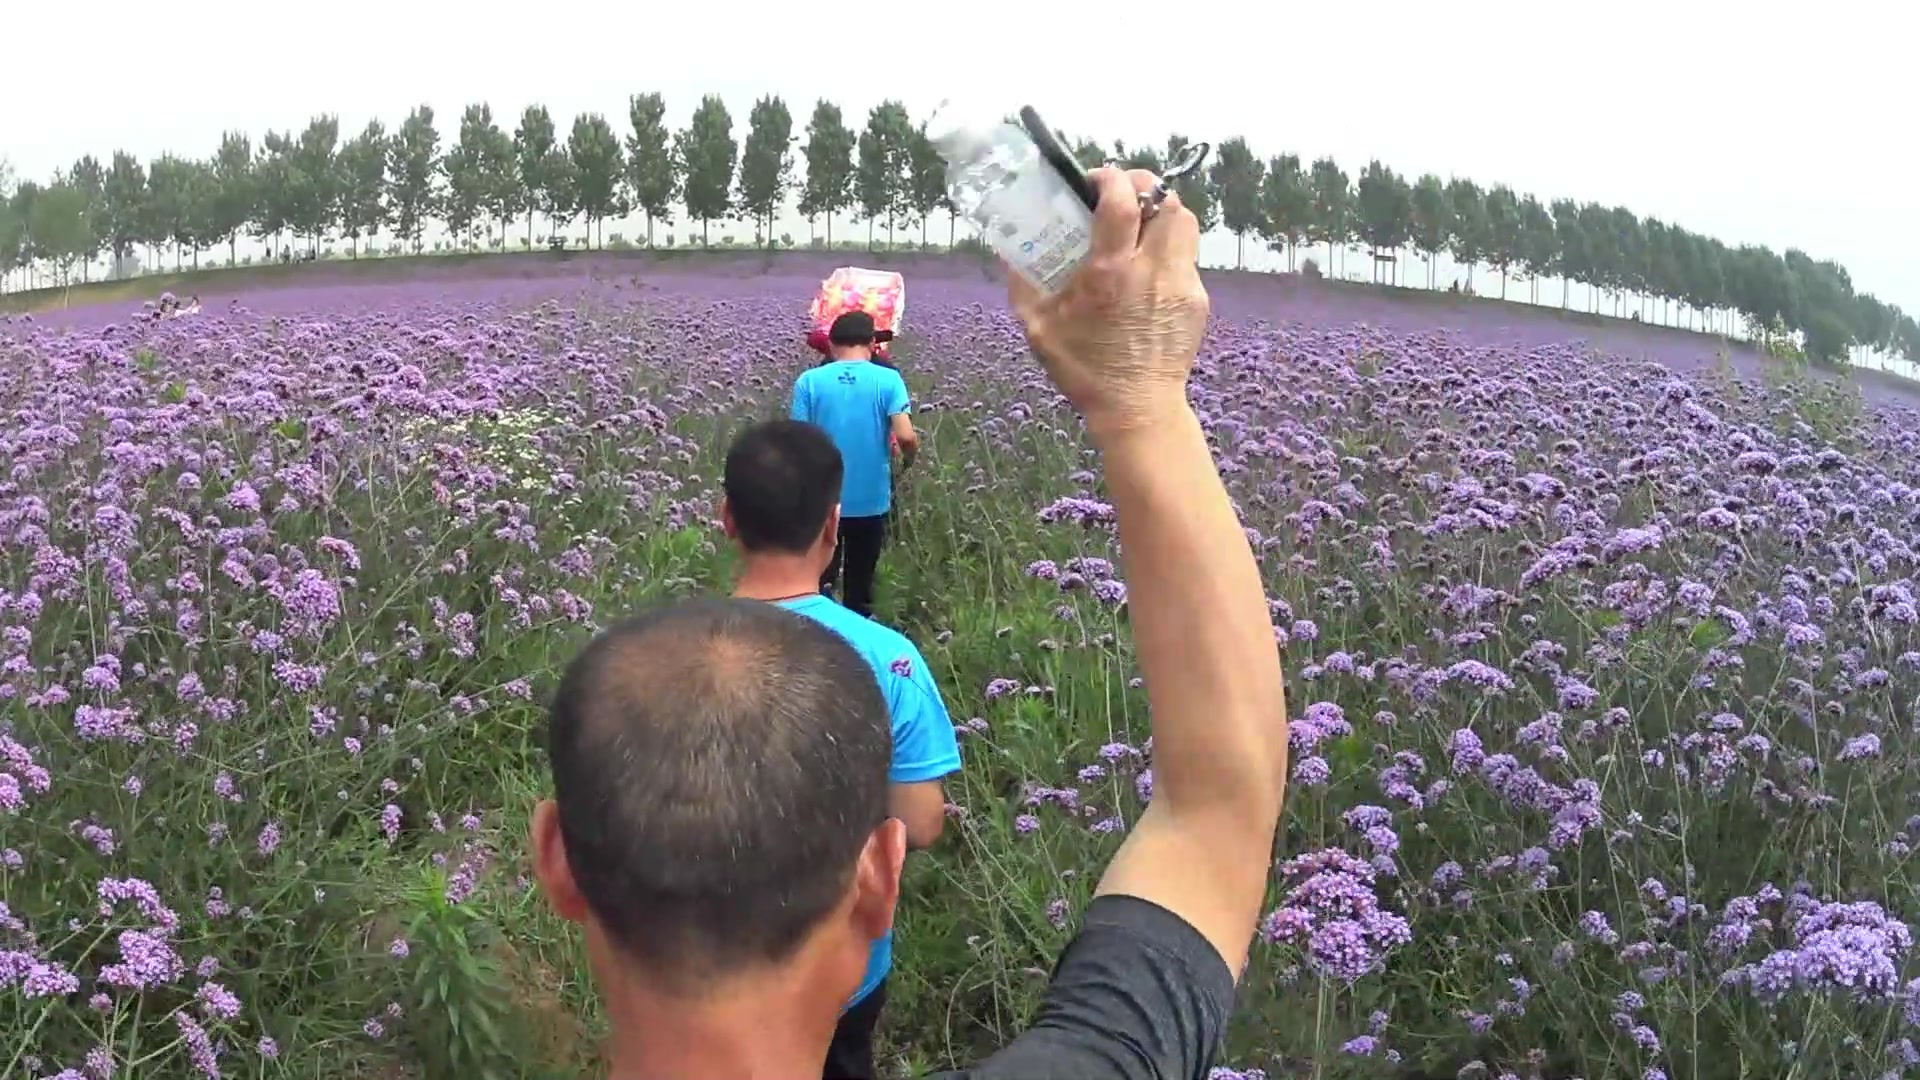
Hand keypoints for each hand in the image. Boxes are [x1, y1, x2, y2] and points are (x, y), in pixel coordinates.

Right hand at [1007, 168, 1208, 437]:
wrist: (1137, 408)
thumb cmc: (1084, 369)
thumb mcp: (1039, 328)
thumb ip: (1023, 284)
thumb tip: (1011, 251)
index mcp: (1111, 273)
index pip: (1123, 201)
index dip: (1110, 177)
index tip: (1094, 180)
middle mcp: (1152, 270)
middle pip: (1166, 199)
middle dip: (1143, 186)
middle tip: (1122, 194)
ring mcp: (1181, 283)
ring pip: (1185, 221)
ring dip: (1161, 211)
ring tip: (1138, 224)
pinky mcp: (1197, 299)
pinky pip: (1187, 255)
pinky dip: (1167, 247)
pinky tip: (1147, 267)